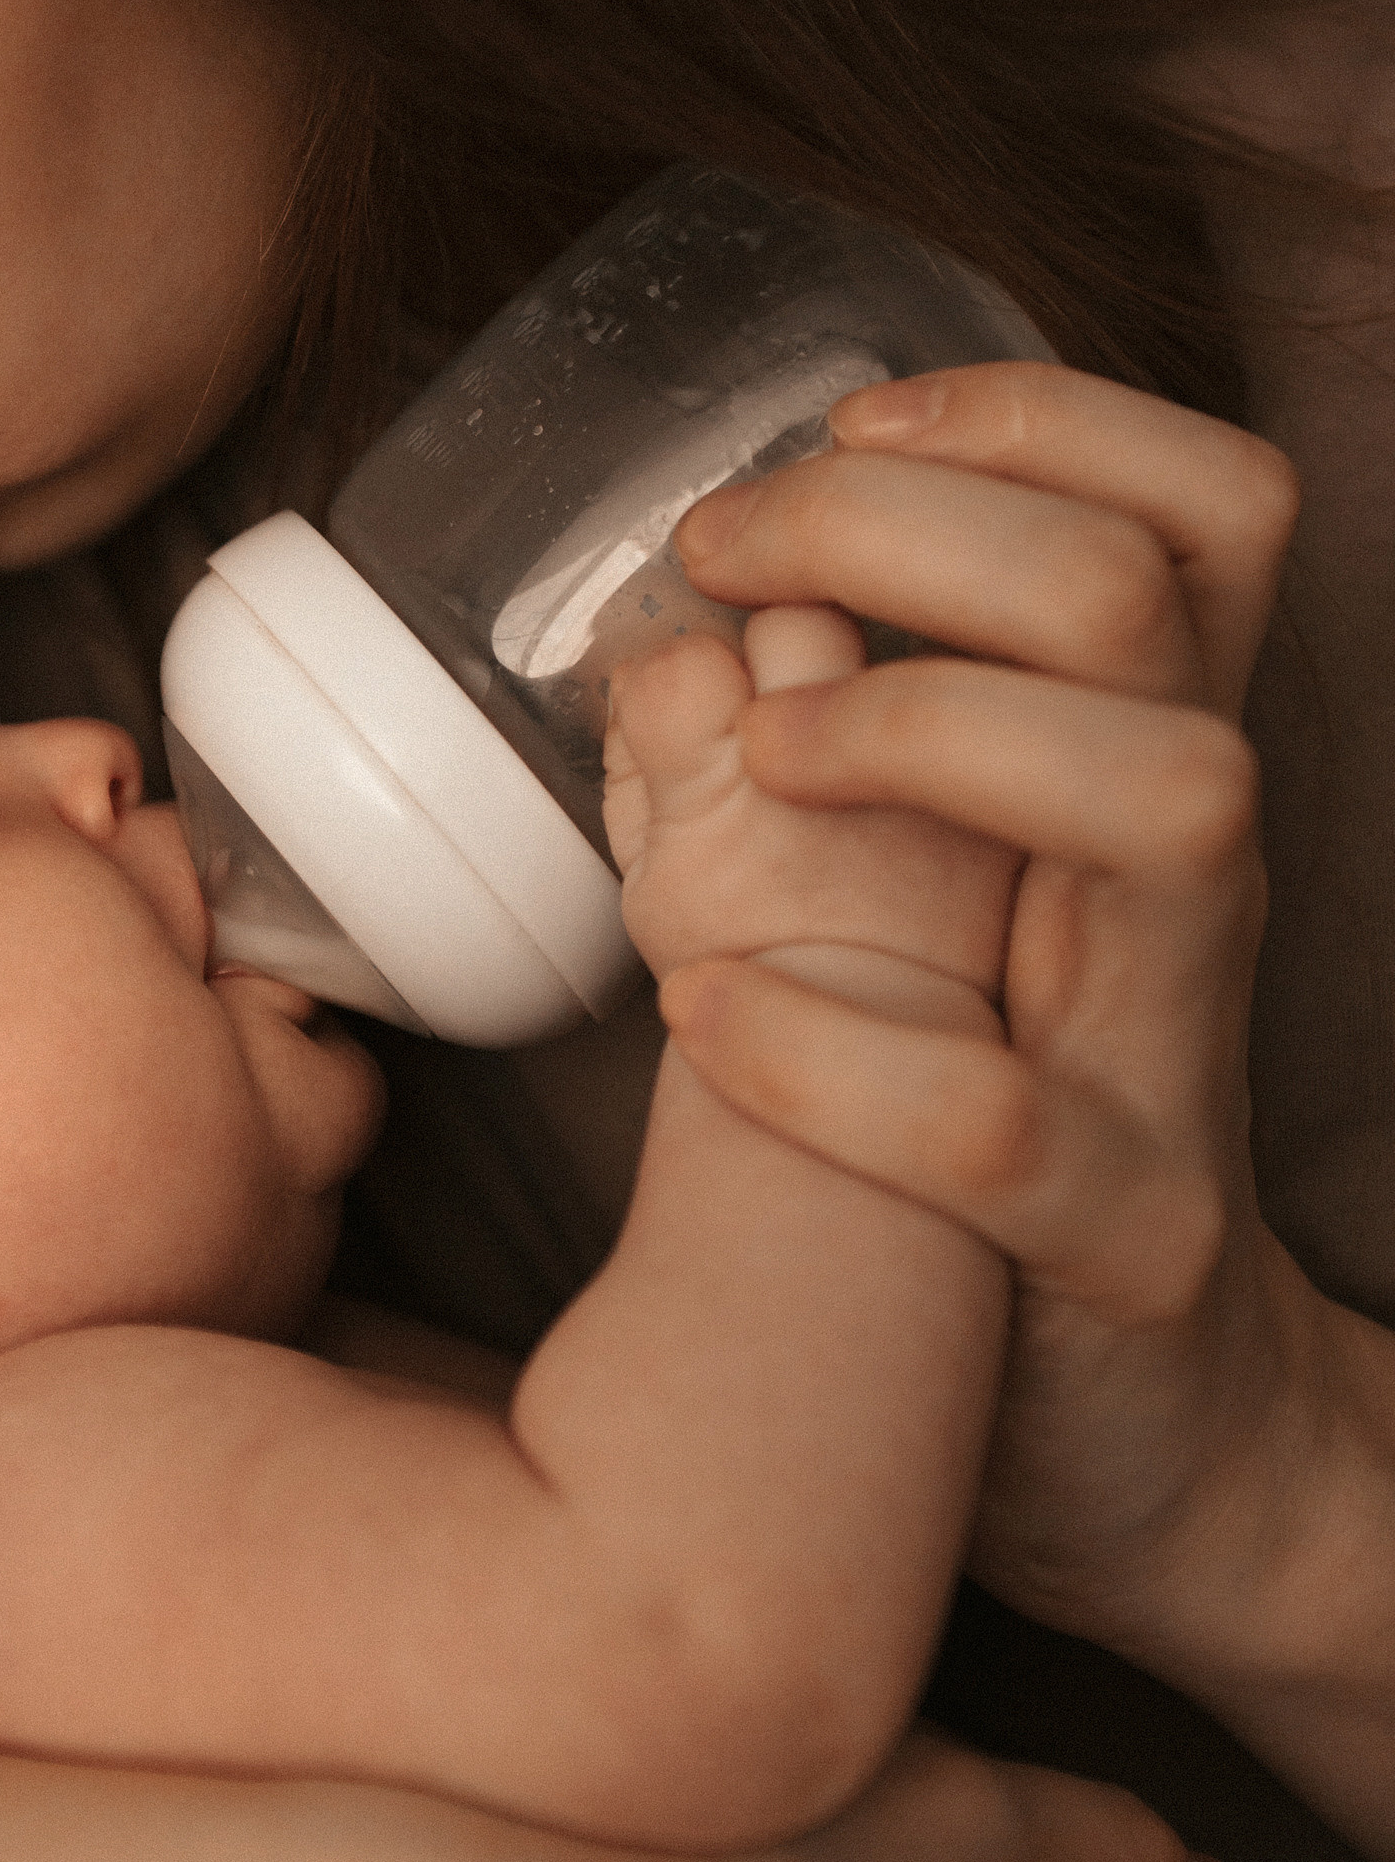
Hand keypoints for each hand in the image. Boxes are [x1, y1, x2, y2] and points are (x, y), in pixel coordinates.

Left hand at [652, 362, 1306, 1647]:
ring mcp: (1168, 1056)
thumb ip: (838, 768)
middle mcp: (1177, 886)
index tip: (839, 428)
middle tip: (734, 552)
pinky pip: (1001, 1129)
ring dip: (933, 737)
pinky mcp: (1122, 1243)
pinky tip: (711, 1019)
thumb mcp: (944, 916)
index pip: (1193, 507)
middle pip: (1148, 599)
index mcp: (1136, 777)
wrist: (1168, 1446)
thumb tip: (668, 624)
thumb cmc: (1016, 1131)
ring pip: (1171, 803)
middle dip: (915, 524)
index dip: (1031, 415)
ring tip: (776, 758)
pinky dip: (833, 1055)